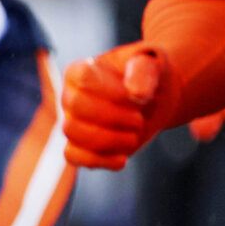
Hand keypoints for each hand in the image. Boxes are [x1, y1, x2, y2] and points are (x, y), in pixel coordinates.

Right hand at [62, 44, 178, 169]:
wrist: (154, 99)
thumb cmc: (147, 78)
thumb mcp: (150, 65)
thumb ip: (143, 72)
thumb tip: (136, 93)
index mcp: (79, 71)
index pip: (82, 79)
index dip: (112, 91)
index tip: (137, 96)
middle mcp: (70, 96)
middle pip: (75, 106)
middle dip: (113, 116)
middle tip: (139, 119)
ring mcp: (73, 121)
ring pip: (72, 133)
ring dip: (109, 139)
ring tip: (134, 135)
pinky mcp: (81, 146)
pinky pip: (74, 157)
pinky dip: (99, 160)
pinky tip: (123, 158)